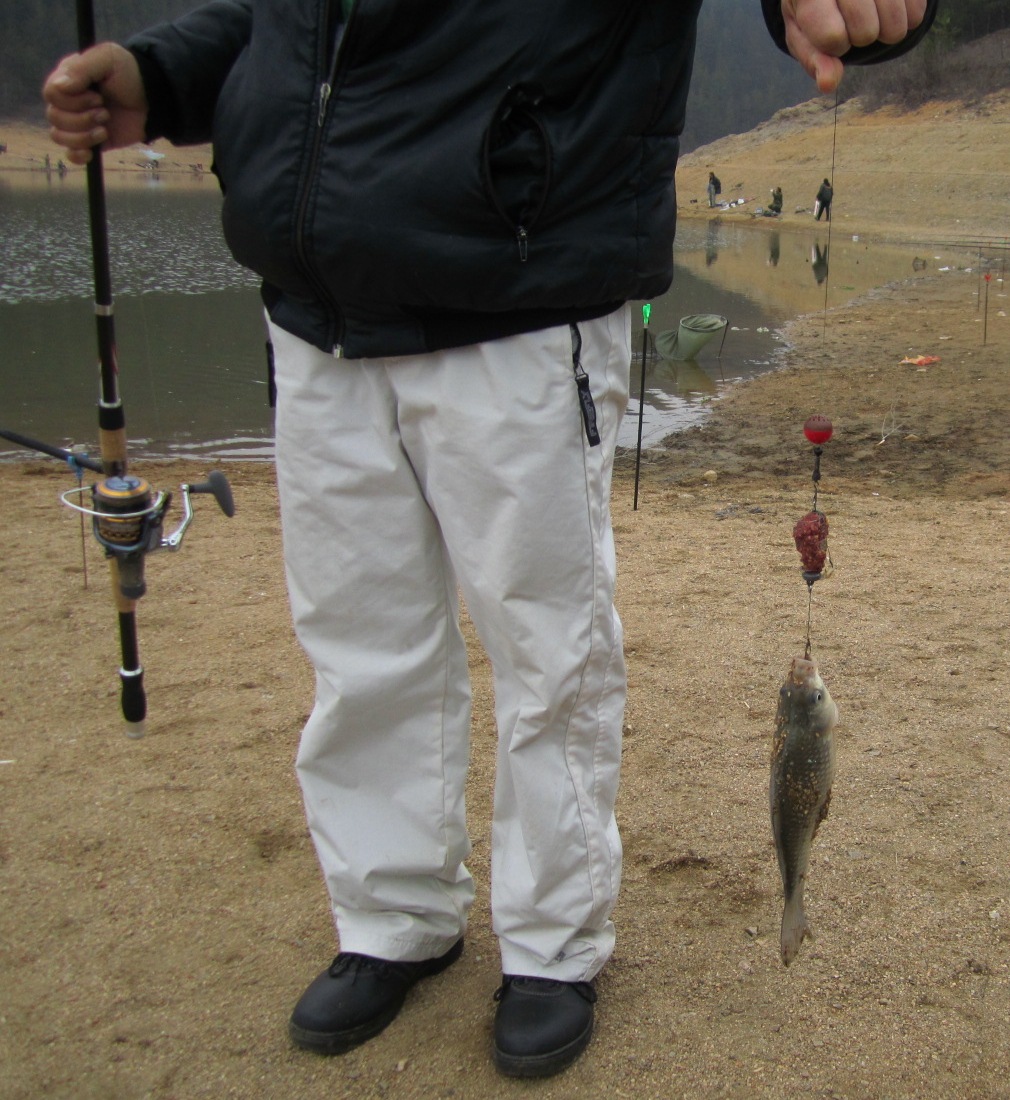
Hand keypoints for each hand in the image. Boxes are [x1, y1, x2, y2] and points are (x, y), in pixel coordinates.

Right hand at [43, 43, 147, 164]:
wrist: (153, 100)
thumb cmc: (130, 74)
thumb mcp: (108, 58)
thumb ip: (81, 69)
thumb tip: (59, 86)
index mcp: (67, 79)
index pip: (51, 94)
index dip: (72, 100)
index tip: (98, 97)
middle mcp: (68, 101)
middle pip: (54, 116)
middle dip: (82, 118)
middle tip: (105, 112)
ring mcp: (77, 123)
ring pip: (59, 136)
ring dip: (83, 135)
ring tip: (105, 129)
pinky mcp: (90, 142)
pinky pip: (70, 154)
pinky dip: (78, 155)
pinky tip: (91, 152)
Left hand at [781, 0, 928, 92]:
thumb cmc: (816, 6)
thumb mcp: (804, 32)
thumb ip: (814, 58)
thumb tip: (829, 84)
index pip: (832, 36)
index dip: (835, 45)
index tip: (831, 32)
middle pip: (866, 32)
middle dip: (861, 38)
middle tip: (855, 20)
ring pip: (895, 23)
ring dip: (887, 31)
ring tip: (875, 14)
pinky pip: (918, 11)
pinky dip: (908, 17)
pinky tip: (893, 6)